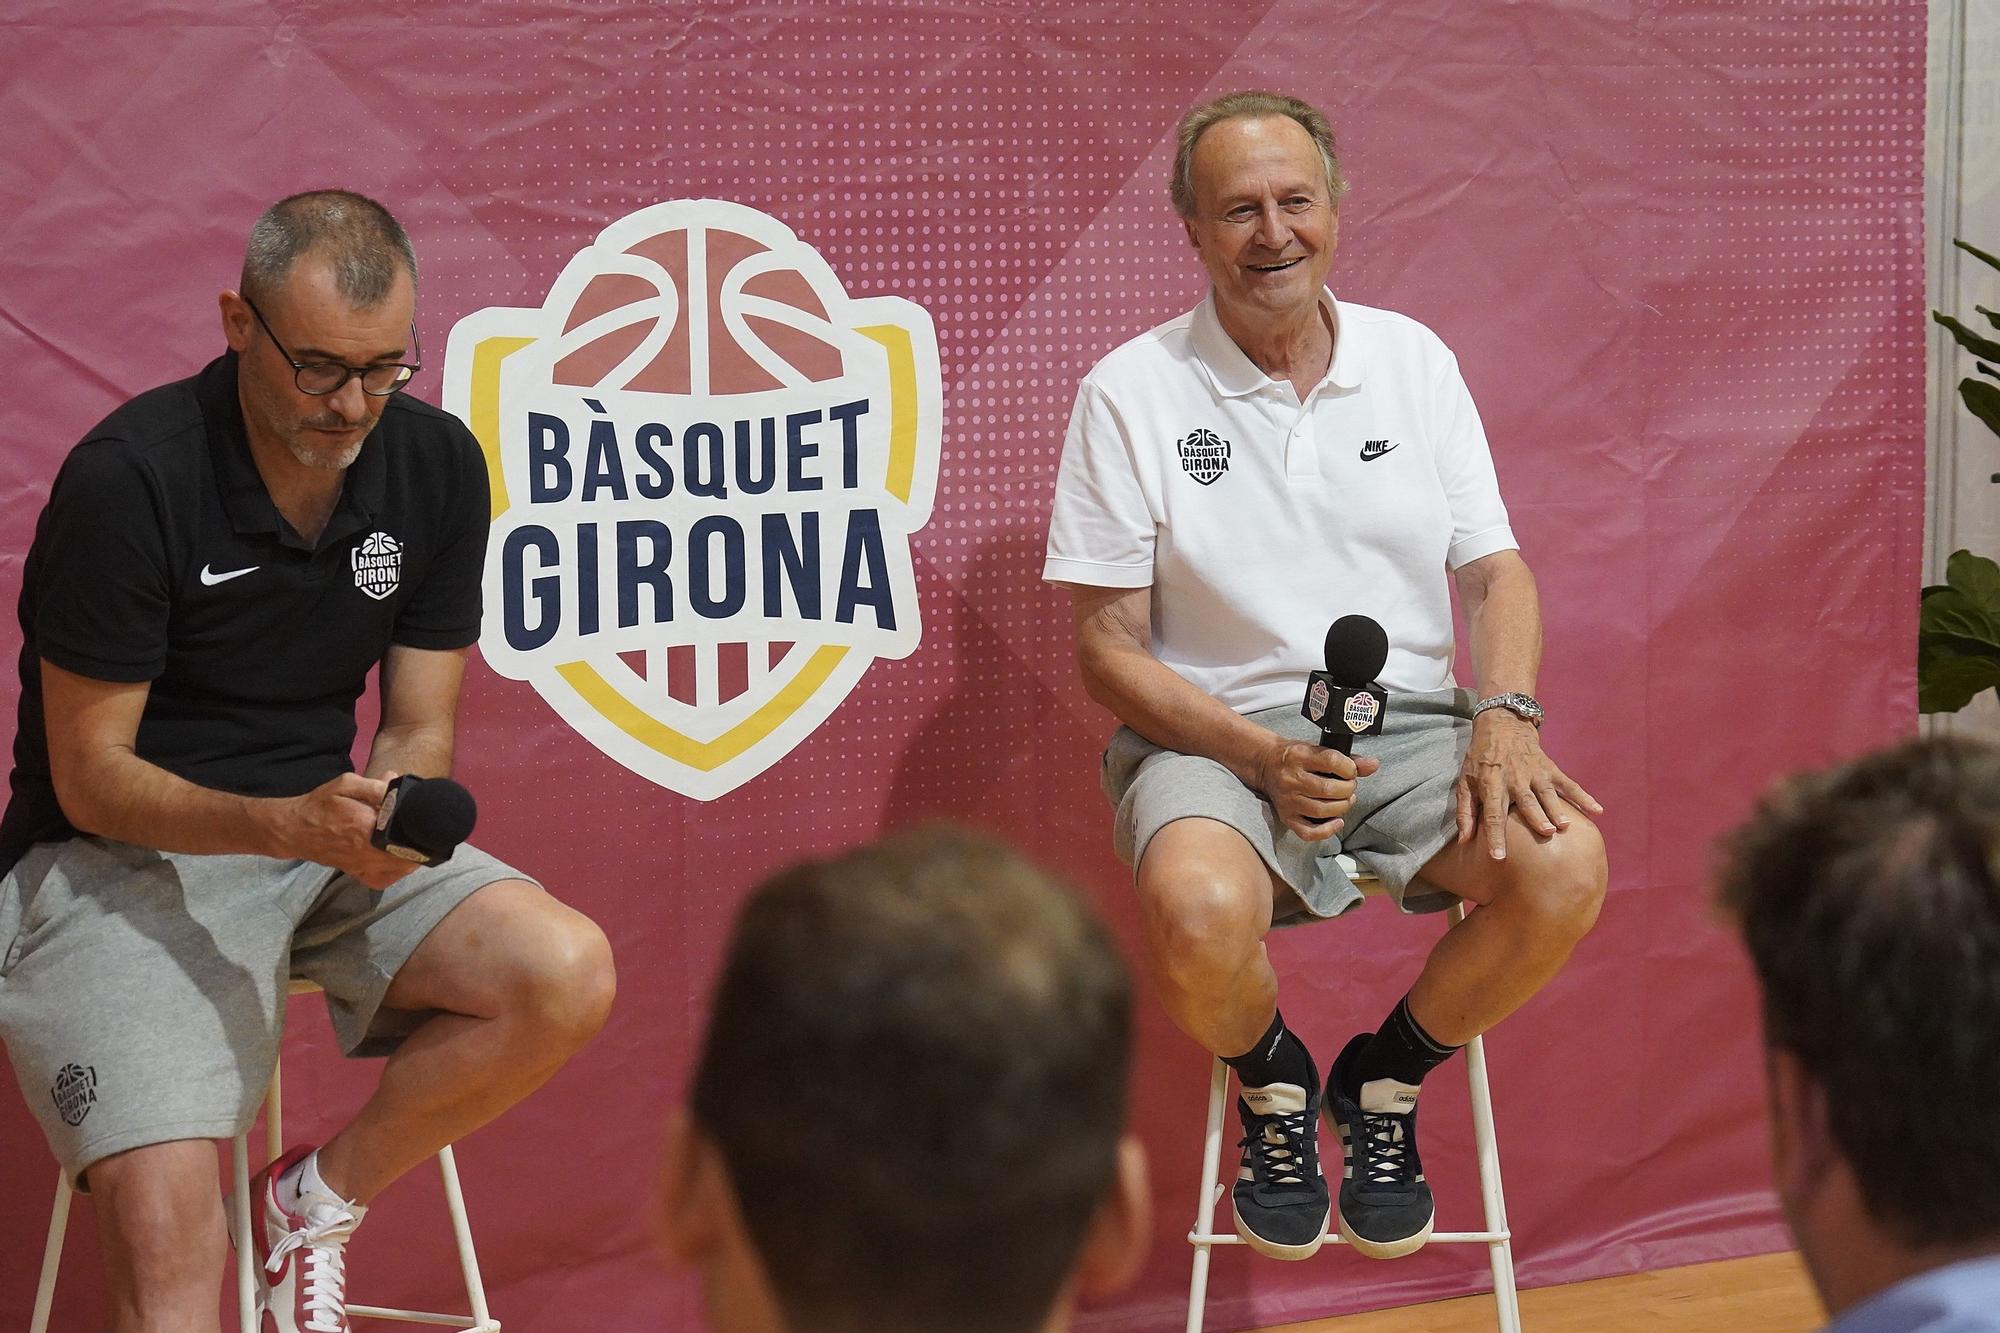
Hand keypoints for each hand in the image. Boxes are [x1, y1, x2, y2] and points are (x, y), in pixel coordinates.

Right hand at [262, 772, 415, 889]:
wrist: (294, 830)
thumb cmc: (321, 805)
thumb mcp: (347, 785)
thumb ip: (376, 786)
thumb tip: (400, 784)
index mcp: (366, 827)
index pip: (406, 833)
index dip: (421, 826)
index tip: (425, 815)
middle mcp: (366, 852)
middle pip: (409, 854)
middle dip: (420, 841)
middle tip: (423, 827)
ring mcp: (363, 866)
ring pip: (400, 869)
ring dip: (413, 855)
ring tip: (414, 840)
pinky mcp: (357, 874)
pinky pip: (384, 879)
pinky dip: (397, 871)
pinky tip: (399, 857)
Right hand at [1254, 739, 1381, 841]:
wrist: (1266, 763)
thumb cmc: (1296, 757)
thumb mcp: (1318, 750)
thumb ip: (1347, 759)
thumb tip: (1373, 765)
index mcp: (1299, 756)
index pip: (1331, 761)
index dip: (1349, 768)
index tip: (1351, 771)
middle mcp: (1291, 778)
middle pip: (1328, 789)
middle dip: (1348, 790)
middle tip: (1348, 787)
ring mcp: (1287, 800)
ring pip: (1322, 810)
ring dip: (1342, 807)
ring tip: (1344, 800)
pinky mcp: (1286, 817)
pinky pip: (1308, 832)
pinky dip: (1327, 830)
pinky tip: (1337, 821)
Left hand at [1455, 712, 1603, 858]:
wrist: (1501, 725)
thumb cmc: (1480, 759)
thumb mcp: (1465, 782)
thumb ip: (1465, 812)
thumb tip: (1463, 841)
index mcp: (1491, 784)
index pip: (1492, 814)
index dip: (1495, 836)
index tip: (1499, 857)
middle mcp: (1514, 779)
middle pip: (1526, 802)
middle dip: (1536, 817)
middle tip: (1546, 833)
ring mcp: (1534, 773)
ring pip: (1548, 793)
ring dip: (1557, 808)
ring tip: (1566, 825)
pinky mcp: (1549, 768)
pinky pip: (1568, 784)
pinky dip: (1583, 796)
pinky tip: (1597, 810)